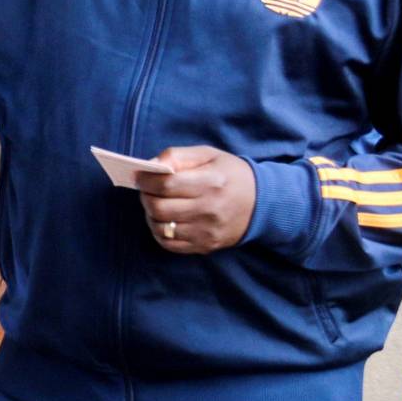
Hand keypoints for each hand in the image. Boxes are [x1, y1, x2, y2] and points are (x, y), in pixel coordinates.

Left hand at [137, 146, 255, 254]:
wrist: (262, 204)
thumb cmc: (230, 175)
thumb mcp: (209, 155)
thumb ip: (178, 156)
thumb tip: (152, 165)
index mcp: (211, 182)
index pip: (166, 184)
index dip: (146, 180)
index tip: (140, 176)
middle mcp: (209, 209)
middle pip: (159, 207)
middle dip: (145, 196)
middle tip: (145, 190)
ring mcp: (207, 231)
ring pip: (161, 227)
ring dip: (150, 214)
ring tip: (155, 203)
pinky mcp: (205, 245)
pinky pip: (170, 244)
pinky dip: (159, 231)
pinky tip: (163, 219)